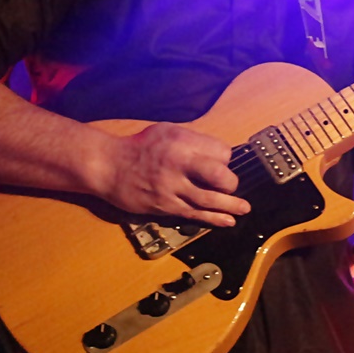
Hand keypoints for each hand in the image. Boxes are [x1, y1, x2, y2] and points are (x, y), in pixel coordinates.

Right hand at [102, 123, 250, 227]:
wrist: (109, 166)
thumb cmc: (140, 146)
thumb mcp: (167, 131)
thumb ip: (192, 142)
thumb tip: (219, 155)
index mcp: (181, 141)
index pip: (219, 152)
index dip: (225, 159)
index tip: (221, 163)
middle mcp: (178, 163)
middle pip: (218, 175)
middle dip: (230, 183)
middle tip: (232, 186)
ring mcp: (171, 187)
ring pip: (208, 200)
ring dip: (230, 206)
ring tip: (244, 209)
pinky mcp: (165, 206)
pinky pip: (194, 213)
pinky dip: (214, 219)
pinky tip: (227, 221)